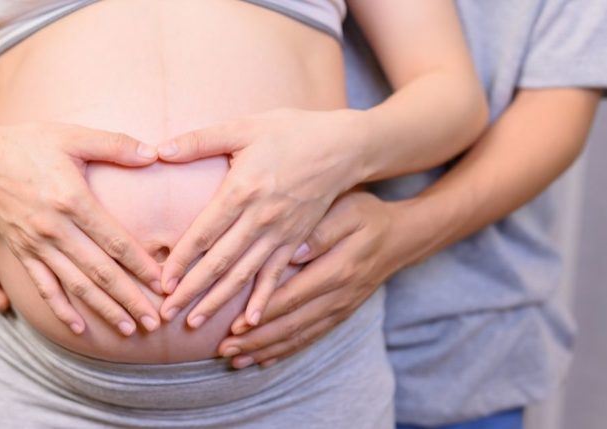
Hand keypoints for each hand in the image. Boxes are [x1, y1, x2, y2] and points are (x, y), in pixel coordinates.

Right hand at [0, 122, 162, 335]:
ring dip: (103, 310)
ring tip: (128, 330)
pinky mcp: (22, 253)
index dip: (140, 265)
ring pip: (76, 285)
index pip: (114, 241)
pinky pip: (43, 287)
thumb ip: (115, 144)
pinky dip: (61, 310)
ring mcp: (37, 245)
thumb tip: (154, 153)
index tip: (162, 284)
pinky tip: (79, 329)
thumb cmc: (28, 144)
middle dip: (129, 299)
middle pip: (99, 271)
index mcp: (72, 199)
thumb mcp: (71, 135)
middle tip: (154, 321)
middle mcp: (55, 229)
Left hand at [157, 108, 366, 327]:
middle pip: (220, 261)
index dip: (182, 260)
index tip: (161, 282)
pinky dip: (262, 299)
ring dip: (218, 301)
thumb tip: (158, 150)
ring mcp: (281, 233)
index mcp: (243, 189)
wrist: (343, 146)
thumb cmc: (290, 132)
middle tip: (166, 314)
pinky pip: (276, 275)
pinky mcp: (297, 240)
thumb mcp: (244, 127)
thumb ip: (199, 140)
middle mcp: (260, 217)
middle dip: (191, 290)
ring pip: (244, 274)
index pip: (205, 232)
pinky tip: (249, 322)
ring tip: (194, 323)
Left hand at [216, 191, 403, 367]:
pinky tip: (262, 360)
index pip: (292, 297)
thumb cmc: (368, 215)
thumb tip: (293, 251)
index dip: (261, 314)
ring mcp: (340, 309)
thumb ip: (320, 230)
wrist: (403, 237)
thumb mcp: (348, 210)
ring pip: (298, 336)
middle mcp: (338, 296)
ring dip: (265, 350)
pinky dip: (285, 350)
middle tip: (223, 350)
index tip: (233, 325)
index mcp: (337, 269)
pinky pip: (310, 338)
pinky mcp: (340, 314)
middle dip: (255, 340)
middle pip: (291, 324)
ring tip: (234, 360)